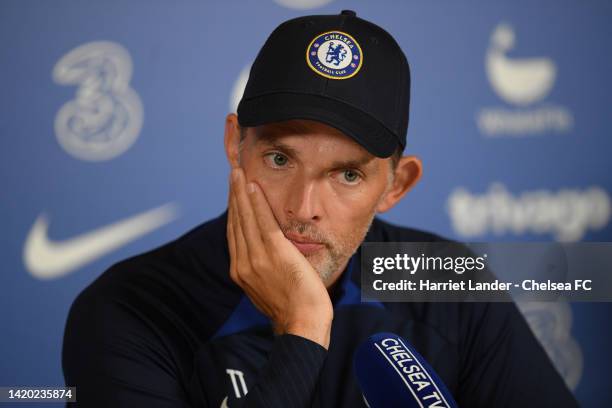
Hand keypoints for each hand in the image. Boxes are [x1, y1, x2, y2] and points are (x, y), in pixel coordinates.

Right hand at [227, 167, 332, 348]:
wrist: (302, 323)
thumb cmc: (291, 308)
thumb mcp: (268, 289)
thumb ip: (260, 270)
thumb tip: (262, 258)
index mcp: (240, 272)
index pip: (234, 234)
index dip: (233, 211)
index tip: (233, 194)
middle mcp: (243, 263)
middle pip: (236, 222)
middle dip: (233, 196)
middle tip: (232, 173)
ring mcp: (256, 257)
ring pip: (245, 218)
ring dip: (241, 192)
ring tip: (238, 173)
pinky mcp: (273, 251)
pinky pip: (262, 220)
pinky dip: (256, 201)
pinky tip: (253, 186)